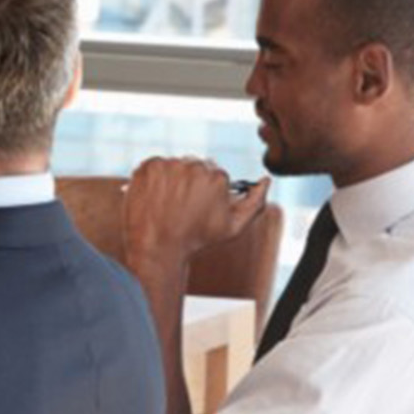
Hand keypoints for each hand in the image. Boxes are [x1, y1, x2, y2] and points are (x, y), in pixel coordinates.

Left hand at [122, 157, 267, 272]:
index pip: (215, 175)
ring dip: (173, 179)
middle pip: (196, 166)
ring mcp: (169, 164)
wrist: (157, 248)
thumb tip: (266, 181)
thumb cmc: (197, 239)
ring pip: (176, 165)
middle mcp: (194, 166)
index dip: (207, 192)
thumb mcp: (233, 227)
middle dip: (192, 182)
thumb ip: (255, 202)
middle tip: (182, 205)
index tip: (198, 206)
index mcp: (217, 177)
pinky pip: (156, 166)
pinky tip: (156, 197)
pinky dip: (155, 178)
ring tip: (168, 203)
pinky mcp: (148, 166)